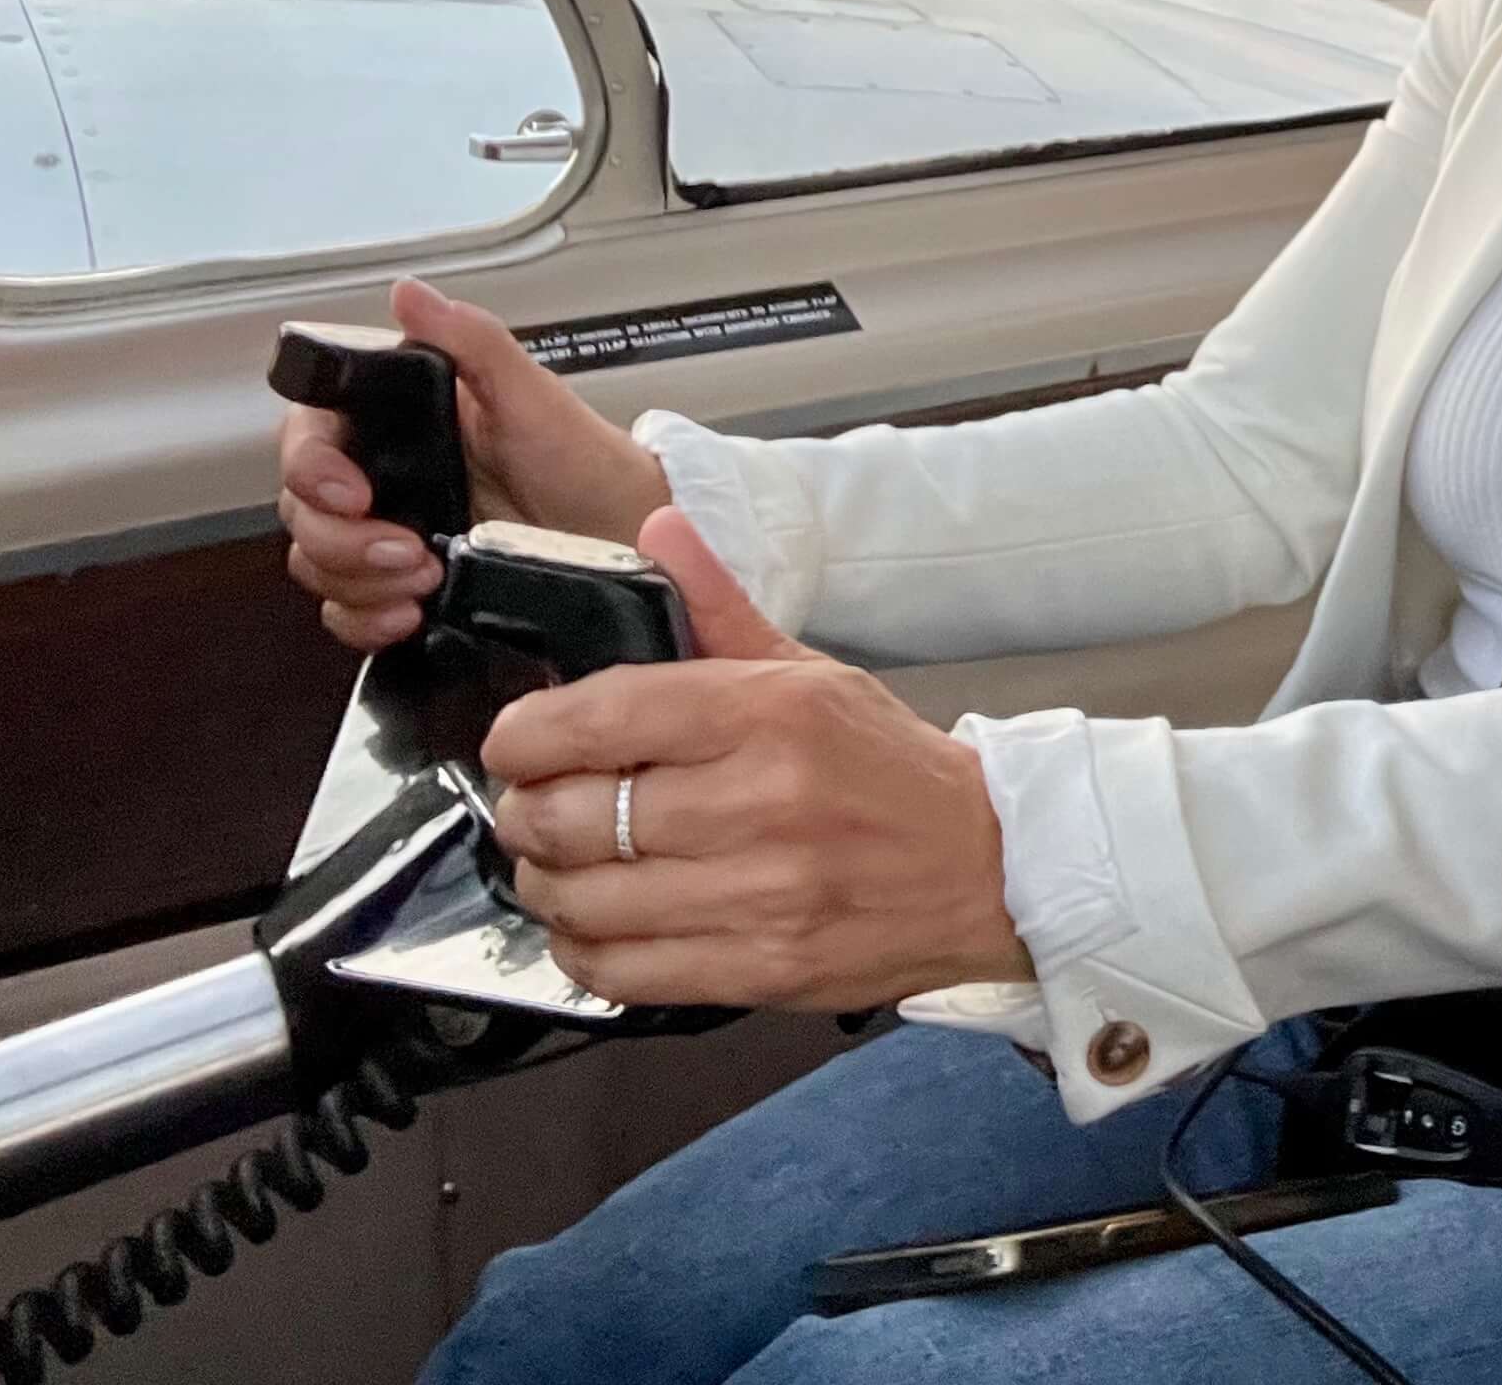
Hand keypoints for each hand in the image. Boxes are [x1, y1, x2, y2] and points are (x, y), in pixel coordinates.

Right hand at [277, 277, 672, 650]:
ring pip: (318, 563)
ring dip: (358, 582)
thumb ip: (472, 343)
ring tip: (423, 582)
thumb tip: (411, 294)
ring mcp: (390, 532)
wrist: (622, 533)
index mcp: (399, 419)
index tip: (351, 493)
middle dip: (342, 540)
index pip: (311, 436)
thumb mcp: (532, 394)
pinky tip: (405, 616)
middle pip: (304, 510)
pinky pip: (347, 610)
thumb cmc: (583, 458)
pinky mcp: (403, 586)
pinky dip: (364, 619)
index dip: (311, 467)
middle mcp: (384, 475)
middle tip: (407, 550)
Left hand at [482, 509, 1032, 1010]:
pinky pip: (620, 971)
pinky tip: (599, 923)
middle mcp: (763, 800)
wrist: (988, 868)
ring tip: (561, 866)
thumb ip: (722, 611)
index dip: (526, 733)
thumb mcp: (815, 674)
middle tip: (534, 808)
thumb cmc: (888, 770)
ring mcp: (762, 894)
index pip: (601, 715)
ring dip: (547, 884)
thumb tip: (661, 531)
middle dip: (526, 814)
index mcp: (771, 712)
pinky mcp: (760, 969)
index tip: (514, 740)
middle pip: (573, 816)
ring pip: (582, 900)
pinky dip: (584, 950)